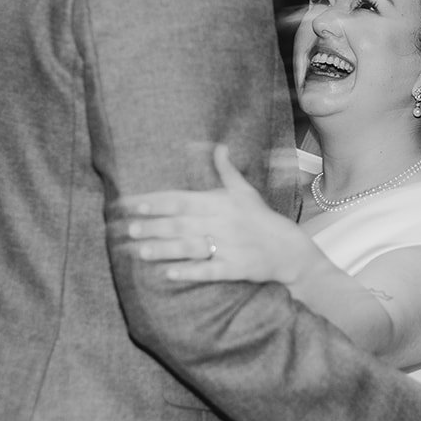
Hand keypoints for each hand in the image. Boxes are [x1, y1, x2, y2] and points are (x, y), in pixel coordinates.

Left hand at [117, 144, 317, 284]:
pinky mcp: (236, 269)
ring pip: (192, 247)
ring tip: (142, 251)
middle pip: (182, 224)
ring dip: (166, 249)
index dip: (157, 202)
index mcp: (222, 203)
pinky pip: (209, 271)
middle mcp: (224, 223)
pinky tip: (170, 273)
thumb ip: (227, 171)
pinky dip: (190, 272)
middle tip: (129, 229)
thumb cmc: (262, 219)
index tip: (134, 204)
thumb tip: (220, 146)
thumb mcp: (246, 192)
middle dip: (155, 226)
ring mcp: (230, 247)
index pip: (183, 200)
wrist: (290, 250)